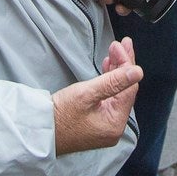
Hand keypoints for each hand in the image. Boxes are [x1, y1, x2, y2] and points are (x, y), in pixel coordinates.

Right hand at [53, 37, 141, 154]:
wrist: (38, 131)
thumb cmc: (59, 115)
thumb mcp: (87, 93)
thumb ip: (114, 81)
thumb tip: (138, 72)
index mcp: (115, 123)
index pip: (129, 88)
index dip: (127, 64)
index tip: (120, 45)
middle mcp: (114, 127)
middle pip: (125, 90)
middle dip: (123, 65)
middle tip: (122, 44)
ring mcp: (105, 126)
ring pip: (117, 93)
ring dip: (116, 72)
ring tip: (114, 52)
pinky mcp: (96, 122)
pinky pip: (108, 99)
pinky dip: (108, 83)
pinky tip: (107, 68)